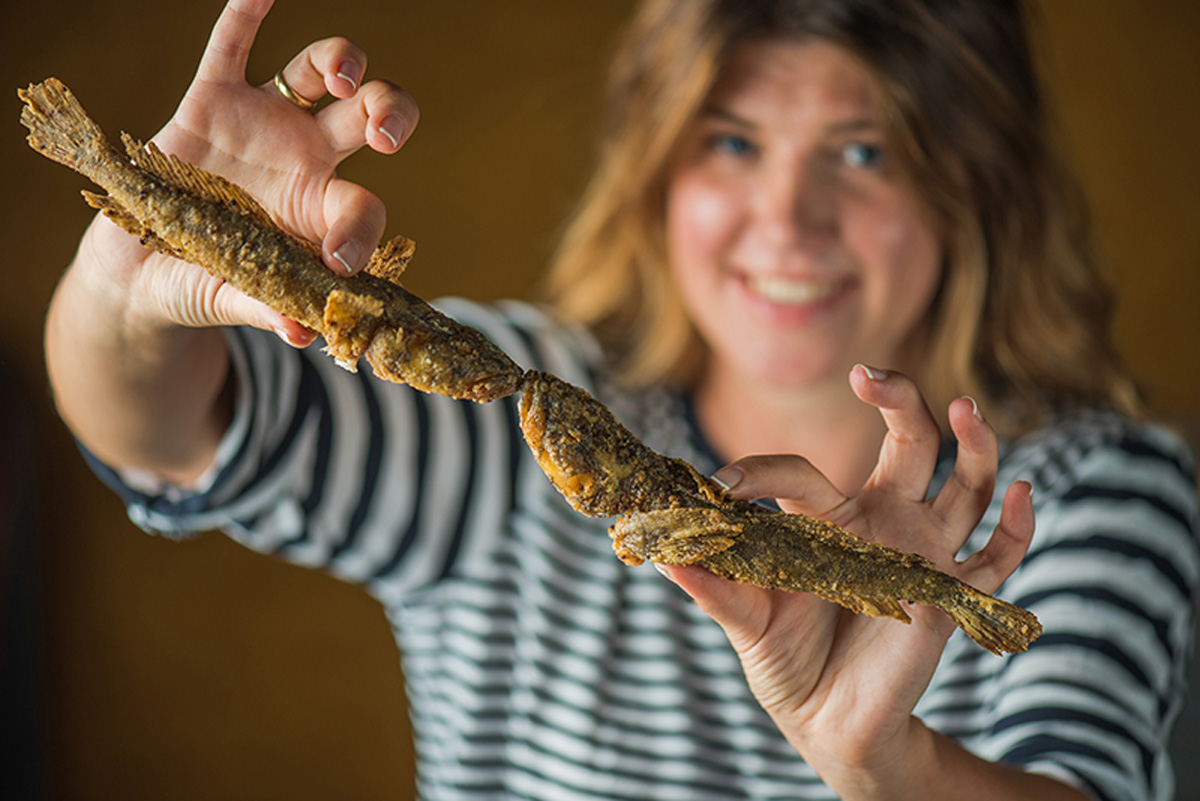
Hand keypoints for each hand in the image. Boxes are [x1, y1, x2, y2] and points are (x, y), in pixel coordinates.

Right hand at [89, 0, 418, 343]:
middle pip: (369, 118)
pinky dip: (245, 14)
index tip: (338, 261)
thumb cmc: (199, 286)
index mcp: (321, 213)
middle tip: (387, 135)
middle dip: (390, 114)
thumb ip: (263, 308)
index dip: (361, 231)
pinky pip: (230, 45)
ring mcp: (264, 124)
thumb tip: (303, 333)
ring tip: (340, 75)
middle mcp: (306, 160)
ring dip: (339, 61)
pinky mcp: (211, 99)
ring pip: (317, 72)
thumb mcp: (227, 301)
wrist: (139, 270)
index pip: (363, 208)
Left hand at [657, 365, 1034, 791]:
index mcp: (824, 518)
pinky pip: (997, 557)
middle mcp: (878, 521)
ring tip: (965, 408)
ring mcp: (920, 552)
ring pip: (963, 483)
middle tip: (873, 376)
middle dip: (899, 401)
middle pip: (907, 442)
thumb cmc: (783, 658)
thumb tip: (660, 555)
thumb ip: (714, 588)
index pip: (797, 471)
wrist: (825, 721)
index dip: (758, 473)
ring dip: (973, 444)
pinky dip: (1016, 526)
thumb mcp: (744, 622)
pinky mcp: (950, 595)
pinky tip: (1019, 493)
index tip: (721, 489)